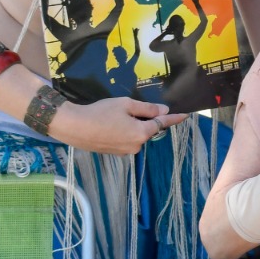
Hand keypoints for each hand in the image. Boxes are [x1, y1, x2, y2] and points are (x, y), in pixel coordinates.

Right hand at [63, 97, 183, 153]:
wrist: (74, 127)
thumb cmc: (101, 112)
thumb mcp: (126, 105)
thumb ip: (147, 109)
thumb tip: (164, 111)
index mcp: (141, 133)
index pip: (163, 124)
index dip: (174, 118)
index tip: (185, 115)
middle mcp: (136, 146)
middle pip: (148, 130)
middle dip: (145, 120)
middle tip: (130, 108)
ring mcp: (125, 151)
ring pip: (136, 135)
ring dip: (134, 126)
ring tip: (116, 116)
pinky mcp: (114, 153)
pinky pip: (126, 140)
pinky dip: (125, 132)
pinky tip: (111, 124)